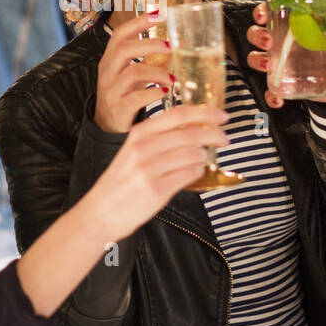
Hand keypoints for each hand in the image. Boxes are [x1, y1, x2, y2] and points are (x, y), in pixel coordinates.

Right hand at [89, 105, 230, 240]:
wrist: (100, 212)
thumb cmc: (120, 183)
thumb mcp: (133, 151)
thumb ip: (158, 138)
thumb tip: (193, 129)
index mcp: (139, 133)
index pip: (178, 114)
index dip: (204, 112)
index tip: (221, 115)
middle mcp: (143, 148)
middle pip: (190, 133)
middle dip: (214, 134)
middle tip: (224, 138)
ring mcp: (150, 169)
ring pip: (193, 154)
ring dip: (206, 155)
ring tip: (206, 158)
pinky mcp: (157, 190)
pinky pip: (189, 175)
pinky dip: (198, 171)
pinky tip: (196, 171)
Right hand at [93, 13, 175, 132]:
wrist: (107, 126)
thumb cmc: (124, 94)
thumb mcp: (130, 72)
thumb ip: (146, 59)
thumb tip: (175, 43)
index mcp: (110, 59)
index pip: (119, 34)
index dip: (138, 22)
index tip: (159, 13)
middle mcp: (108, 72)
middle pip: (124, 49)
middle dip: (149, 44)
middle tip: (171, 46)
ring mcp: (111, 90)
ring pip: (132, 73)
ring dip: (157, 72)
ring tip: (173, 78)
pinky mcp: (119, 108)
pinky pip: (136, 97)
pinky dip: (154, 92)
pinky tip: (165, 92)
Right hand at [247, 2, 325, 108]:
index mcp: (296, 30)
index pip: (272, 15)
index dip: (261, 12)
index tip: (263, 17)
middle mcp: (284, 45)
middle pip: (258, 35)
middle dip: (257, 36)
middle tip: (269, 42)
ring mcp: (282, 64)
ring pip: (257, 58)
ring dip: (257, 61)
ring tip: (268, 66)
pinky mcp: (284, 84)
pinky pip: (270, 89)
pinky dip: (270, 94)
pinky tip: (278, 99)